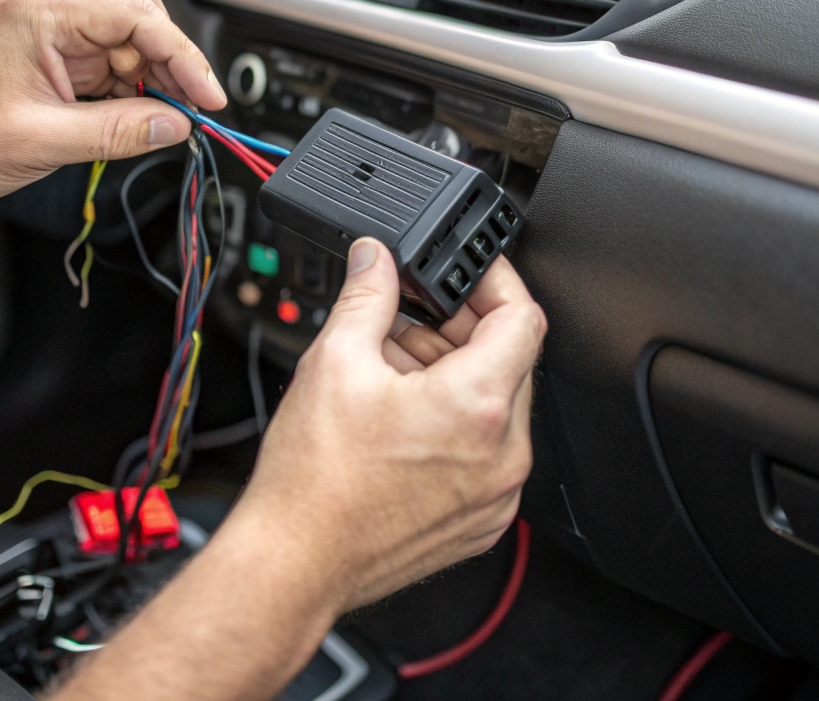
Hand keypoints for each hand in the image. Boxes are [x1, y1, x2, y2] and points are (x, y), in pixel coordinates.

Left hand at [0, 0, 224, 212]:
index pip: (137, 17)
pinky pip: (107, 68)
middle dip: (171, 64)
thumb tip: (174, 125)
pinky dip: (128, 94)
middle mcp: (48, 15)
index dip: (183, 56)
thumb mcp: (41, 142)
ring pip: (127, 45)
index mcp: (42, 15)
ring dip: (151, 81)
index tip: (208, 96)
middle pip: (139, 19)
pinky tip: (132, 121)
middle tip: (192, 110)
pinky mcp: (49, 63)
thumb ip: (117, 132)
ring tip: (160, 123)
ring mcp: (49, 38)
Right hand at [228, 238, 546, 613]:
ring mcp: (496, 494)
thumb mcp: (336, 360)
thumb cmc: (314, 482)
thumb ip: (367, 293)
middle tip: (410, 319)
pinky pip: (487, 453)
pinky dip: (456, 424)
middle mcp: (503, 454)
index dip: (495, 281)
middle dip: (461, 329)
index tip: (467, 273)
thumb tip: (376, 257)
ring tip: (392, 370)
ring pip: (496, 407)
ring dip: (455, 375)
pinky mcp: (481, 520)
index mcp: (476, 405)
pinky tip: (403, 416)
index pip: (522, 317)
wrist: (296, 560)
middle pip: (510, 361)